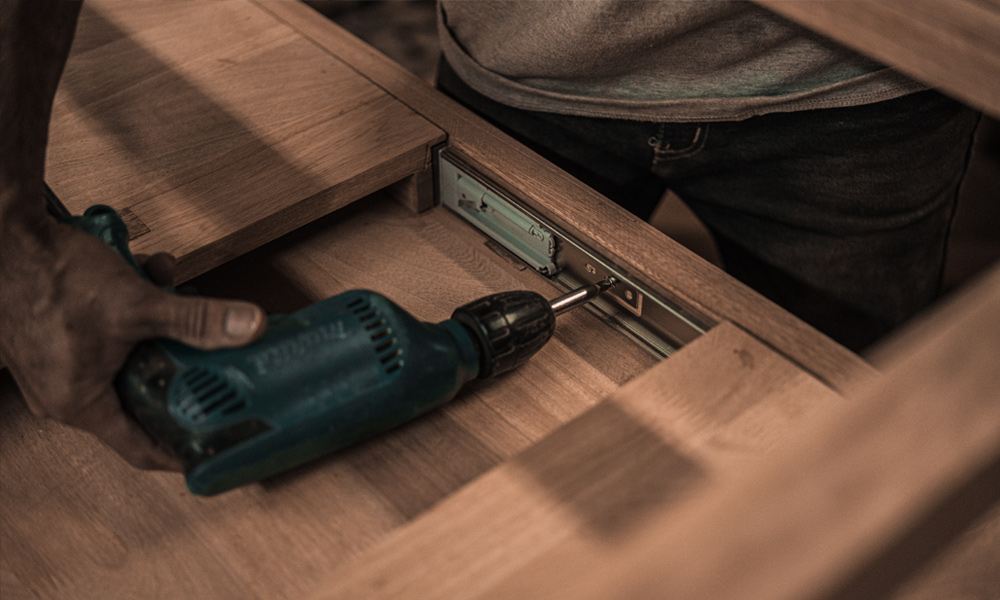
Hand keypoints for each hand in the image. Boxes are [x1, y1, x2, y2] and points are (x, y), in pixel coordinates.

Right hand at [0, 216, 265, 470]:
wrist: (5, 236)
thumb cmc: (49, 276)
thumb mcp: (138, 304)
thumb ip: (197, 320)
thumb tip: (248, 327)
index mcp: (78, 403)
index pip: (140, 449)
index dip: (180, 452)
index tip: (211, 451)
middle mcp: (62, 392)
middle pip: (139, 398)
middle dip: (178, 369)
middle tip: (210, 360)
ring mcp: (56, 365)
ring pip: (127, 356)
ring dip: (158, 324)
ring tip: (174, 293)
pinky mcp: (56, 335)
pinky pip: (108, 334)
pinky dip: (133, 306)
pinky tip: (147, 272)